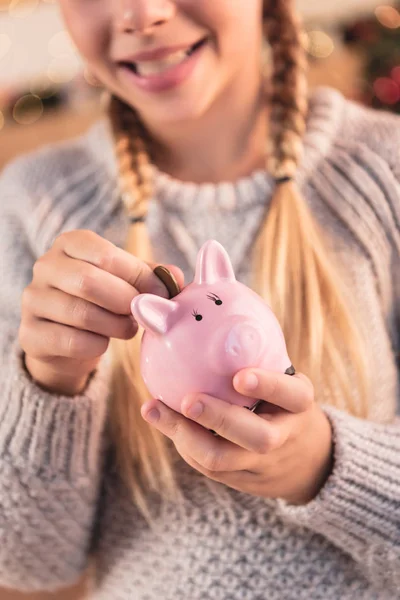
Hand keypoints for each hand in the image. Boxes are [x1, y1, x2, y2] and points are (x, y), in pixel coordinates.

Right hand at [20, 230, 183, 395]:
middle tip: (144, 314)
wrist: (65, 341)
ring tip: (128, 328)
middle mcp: (45, 266)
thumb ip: (151, 276)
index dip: (138, 275)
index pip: (105, 255)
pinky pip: (72, 341)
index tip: (160, 293)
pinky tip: (103, 342)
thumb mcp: (126, 281)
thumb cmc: (102, 302)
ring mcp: (33, 300)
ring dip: (116, 326)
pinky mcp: (31, 334)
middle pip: (89, 282)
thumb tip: (175, 276)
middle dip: (126, 301)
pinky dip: (97, 345)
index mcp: (70, 244)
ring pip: (82, 313)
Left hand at [141, 369, 332, 504]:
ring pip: (223, 459)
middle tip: (188, 400)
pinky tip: (162, 421)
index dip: (268, 387)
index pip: (291, 395)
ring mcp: (263, 464)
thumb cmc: (282, 402)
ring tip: (153, 410)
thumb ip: (257, 353)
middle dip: (219, 418)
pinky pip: (208, 468)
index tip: (239, 377)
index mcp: (298, 405)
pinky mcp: (241, 481)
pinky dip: (183, 444)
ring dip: (184, 436)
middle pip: (257, 437)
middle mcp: (284, 436)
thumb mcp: (284, 379)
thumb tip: (205, 300)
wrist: (306, 461)